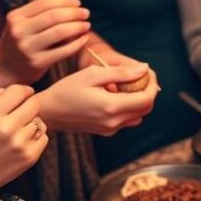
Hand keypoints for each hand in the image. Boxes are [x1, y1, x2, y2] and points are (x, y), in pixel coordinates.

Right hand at [0, 0, 91, 86]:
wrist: (4, 69)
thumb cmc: (21, 42)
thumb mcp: (22, 24)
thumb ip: (41, 14)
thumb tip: (74, 6)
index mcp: (15, 17)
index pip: (45, 3)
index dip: (65, 1)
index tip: (78, 3)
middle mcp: (19, 31)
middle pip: (54, 16)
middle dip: (74, 13)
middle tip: (86, 13)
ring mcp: (27, 47)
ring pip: (60, 31)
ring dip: (78, 26)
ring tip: (87, 25)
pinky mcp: (37, 62)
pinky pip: (64, 50)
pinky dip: (78, 43)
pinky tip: (84, 39)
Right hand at [0, 85, 46, 192]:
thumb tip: (7, 90)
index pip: (19, 91)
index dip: (23, 90)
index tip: (23, 94)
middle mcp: (7, 128)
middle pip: (34, 104)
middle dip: (28, 105)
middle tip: (21, 111)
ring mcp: (20, 143)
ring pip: (39, 121)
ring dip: (31, 122)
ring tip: (18, 129)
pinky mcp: (29, 157)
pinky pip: (44, 137)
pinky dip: (36, 137)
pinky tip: (22, 141)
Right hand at [35, 64, 156, 135]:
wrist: (48, 112)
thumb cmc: (67, 89)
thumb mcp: (92, 74)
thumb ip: (120, 72)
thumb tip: (144, 69)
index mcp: (112, 107)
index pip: (147, 99)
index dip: (152, 84)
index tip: (148, 72)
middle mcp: (114, 122)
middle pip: (146, 108)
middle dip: (148, 91)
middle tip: (141, 76)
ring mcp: (110, 129)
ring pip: (138, 115)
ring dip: (139, 100)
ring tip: (128, 84)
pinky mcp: (105, 131)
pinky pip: (126, 120)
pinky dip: (129, 107)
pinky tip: (116, 95)